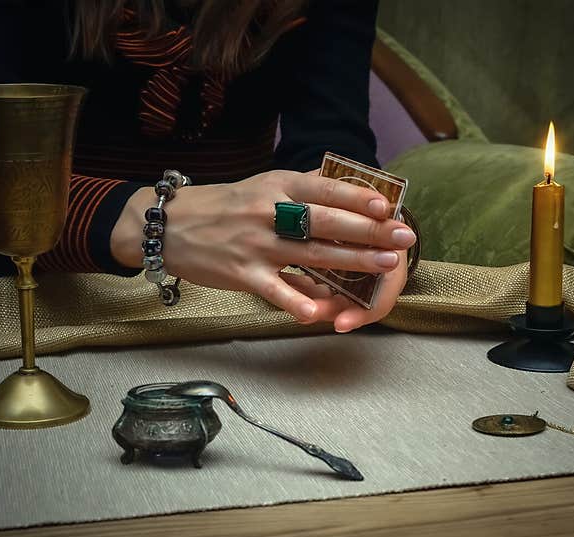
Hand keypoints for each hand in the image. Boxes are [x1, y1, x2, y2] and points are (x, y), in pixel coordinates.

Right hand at [110, 170, 415, 329]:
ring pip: (310, 254)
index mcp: (277, 186)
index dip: (357, 196)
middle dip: (369, 231)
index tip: (388, 205)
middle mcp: (269, 212)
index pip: (323, 187)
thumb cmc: (223, 206)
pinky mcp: (242, 273)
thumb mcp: (262, 186)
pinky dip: (296, 302)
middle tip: (404, 237)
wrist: (169, 225)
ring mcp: (256, 244)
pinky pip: (274, 290)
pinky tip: (319, 314)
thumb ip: (301, 189)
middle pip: (326, 221)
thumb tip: (346, 187)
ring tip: (385, 265)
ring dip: (352, 261)